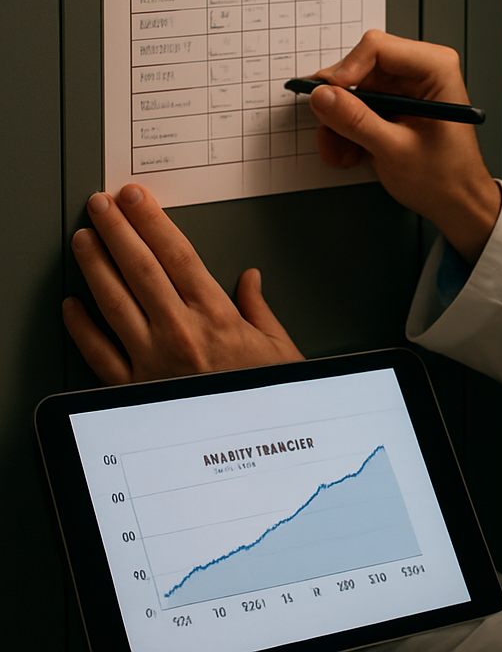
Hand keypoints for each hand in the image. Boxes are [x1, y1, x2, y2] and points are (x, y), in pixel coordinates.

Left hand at [63, 185, 303, 384]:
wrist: (253, 454)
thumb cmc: (267, 400)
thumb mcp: (279, 349)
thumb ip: (259, 310)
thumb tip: (250, 279)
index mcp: (215, 317)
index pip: (177, 256)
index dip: (153, 222)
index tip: (137, 199)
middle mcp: (179, 333)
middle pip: (139, 269)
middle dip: (117, 230)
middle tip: (100, 204)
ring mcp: (150, 361)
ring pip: (113, 302)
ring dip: (94, 266)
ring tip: (83, 238)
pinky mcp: (131, 390)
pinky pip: (97, 354)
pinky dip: (80, 328)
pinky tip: (71, 305)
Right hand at [310, 30, 501, 263]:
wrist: (458, 204)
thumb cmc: (447, 178)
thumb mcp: (395, 151)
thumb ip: (356, 121)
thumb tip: (323, 96)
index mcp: (435, 69)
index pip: (377, 48)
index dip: (346, 70)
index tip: (327, 96)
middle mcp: (420, 72)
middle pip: (359, 69)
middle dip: (340, 104)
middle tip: (327, 130)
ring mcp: (404, 89)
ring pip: (352, 92)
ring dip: (339, 124)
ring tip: (339, 153)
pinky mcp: (393, 107)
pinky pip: (357, 109)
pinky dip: (347, 131)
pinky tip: (350, 154)